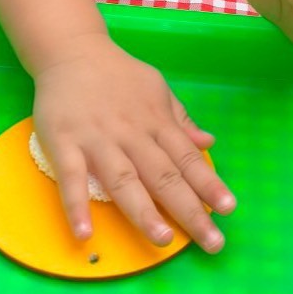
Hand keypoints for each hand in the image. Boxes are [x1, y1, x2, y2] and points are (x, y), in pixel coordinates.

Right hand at [32, 33, 235, 252]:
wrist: (73, 51)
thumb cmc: (119, 75)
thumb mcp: (157, 88)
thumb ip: (180, 119)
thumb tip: (208, 142)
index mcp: (156, 121)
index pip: (187, 157)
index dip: (209, 184)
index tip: (228, 209)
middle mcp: (132, 133)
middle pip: (164, 175)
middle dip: (189, 210)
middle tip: (212, 242)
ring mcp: (98, 139)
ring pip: (124, 179)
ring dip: (143, 212)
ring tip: (163, 241)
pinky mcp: (64, 143)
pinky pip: (71, 178)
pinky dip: (77, 206)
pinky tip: (85, 234)